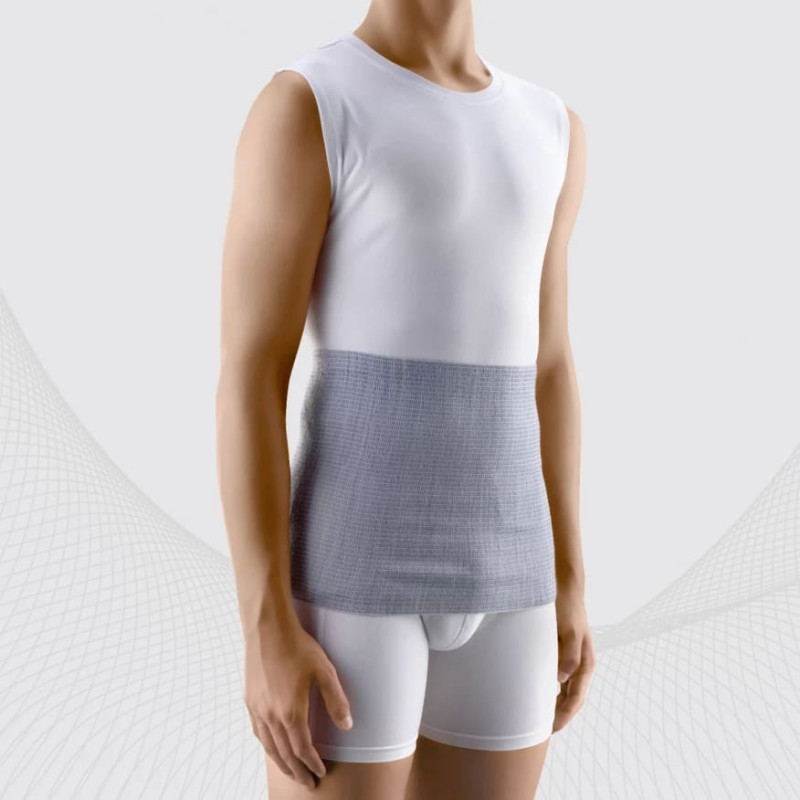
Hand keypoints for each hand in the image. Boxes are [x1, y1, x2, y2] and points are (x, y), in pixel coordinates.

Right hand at [244, 614, 352, 789]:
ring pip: (269, 746)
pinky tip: (271, 746)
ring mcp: (257, 709)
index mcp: (290, 712)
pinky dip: (267, 746)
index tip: (320, 772)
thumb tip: (346, 725)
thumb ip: (336, 700)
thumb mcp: (324, 670)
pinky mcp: (249, 700)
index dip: (312, 763)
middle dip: (297, 770)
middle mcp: (271, 716)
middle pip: (284, 753)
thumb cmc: (297, 646)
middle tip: (307, 783)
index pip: (302, 748)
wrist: (267, 628)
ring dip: (281, 762)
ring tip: (291, 771)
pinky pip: (257, 732)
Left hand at [552, 579, 595, 733]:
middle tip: (539, 731)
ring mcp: (571, 659)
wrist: (563, 586)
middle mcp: (580, 665)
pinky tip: (536, 693)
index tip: (550, 729)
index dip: (564, 716)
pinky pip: (556, 677)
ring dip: (553, 704)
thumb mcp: (567, 630)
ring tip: (537, 717)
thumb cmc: (566, 608)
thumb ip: (568, 655)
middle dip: (558, 715)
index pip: (575, 699)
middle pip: (570, 699)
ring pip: (564, 690)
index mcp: (585, 663)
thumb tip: (561, 680)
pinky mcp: (560, 652)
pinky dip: (549, 689)